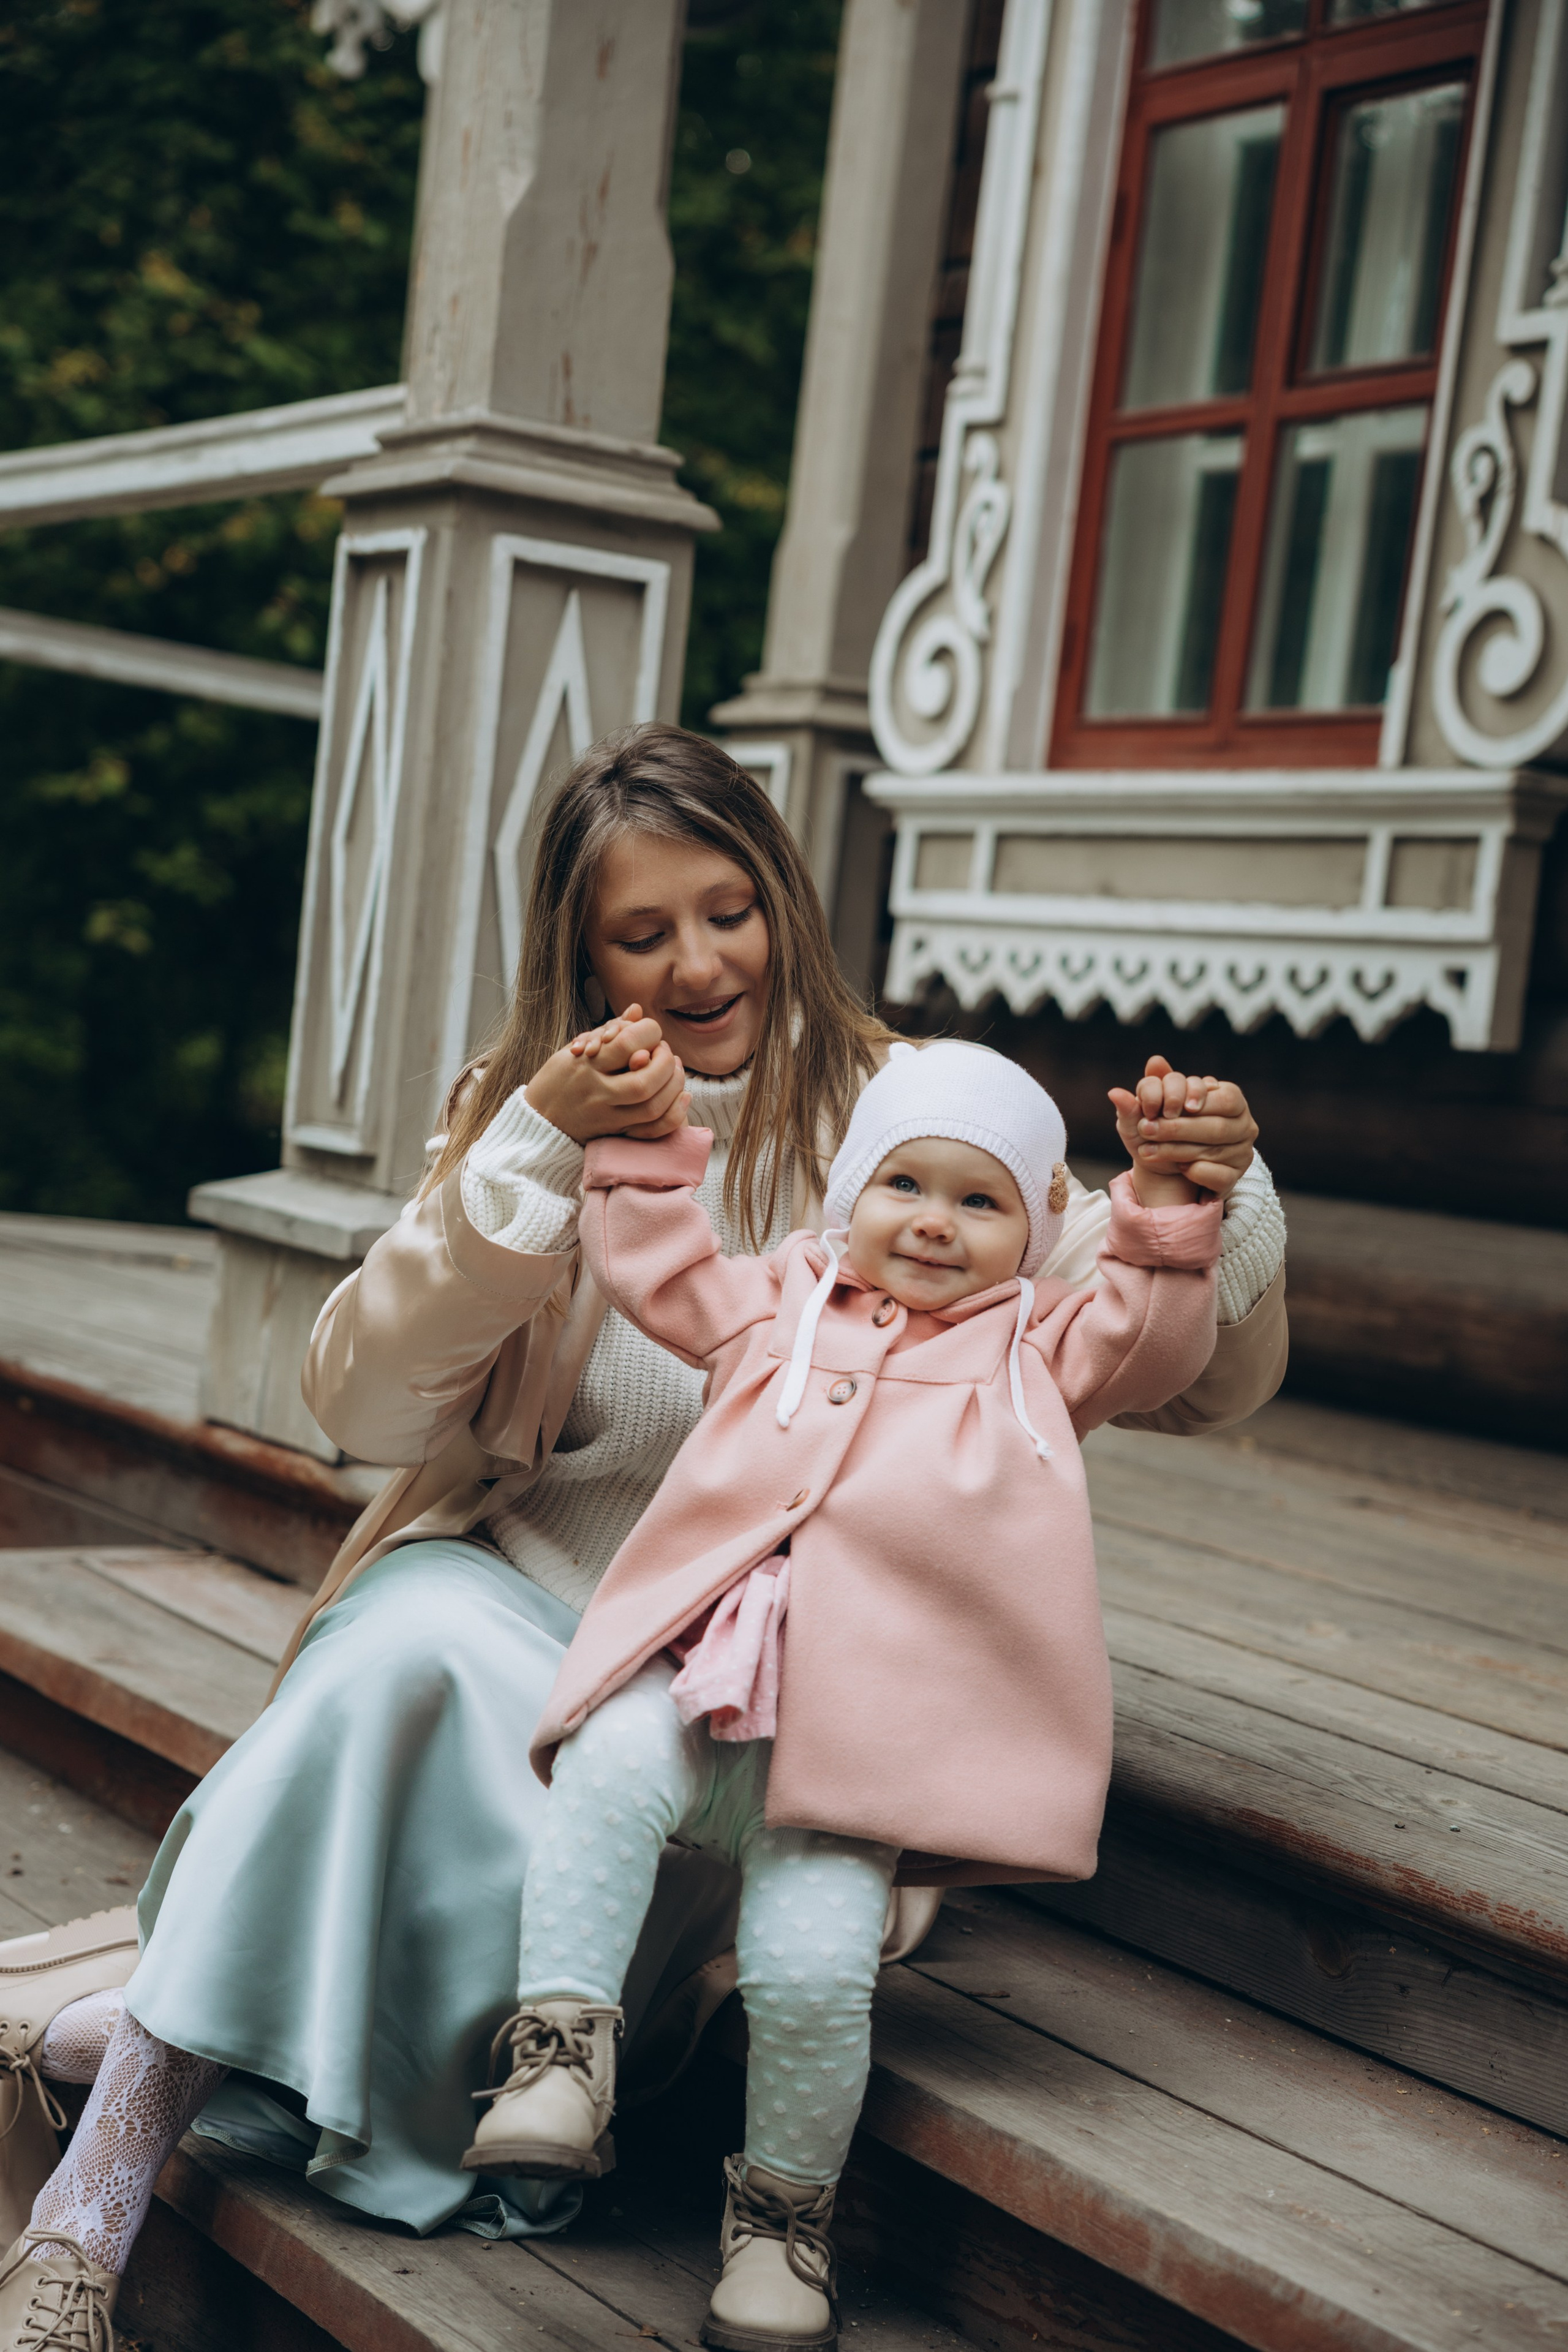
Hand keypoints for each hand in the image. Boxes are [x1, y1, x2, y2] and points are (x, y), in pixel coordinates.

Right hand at [525, 1004, 690, 1143]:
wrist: (540, 1119)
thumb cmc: (560, 1077)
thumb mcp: (575, 1048)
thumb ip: (609, 1031)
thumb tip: (637, 1010)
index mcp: (585, 1065)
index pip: (626, 1044)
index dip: (648, 1033)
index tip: (651, 1032)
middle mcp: (596, 1092)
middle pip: (645, 1080)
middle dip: (665, 1062)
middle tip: (666, 1052)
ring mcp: (607, 1117)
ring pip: (652, 1106)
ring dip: (674, 1085)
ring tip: (674, 1069)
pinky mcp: (616, 1133)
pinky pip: (652, 1131)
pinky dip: (674, 1114)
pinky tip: (683, 1096)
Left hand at [1107, 1055, 1257, 1201]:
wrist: (1168, 1168)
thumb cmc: (1164, 1128)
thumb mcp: (1154, 1107)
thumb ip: (1151, 1087)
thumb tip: (1143, 1069)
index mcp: (1232, 1100)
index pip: (1226, 1097)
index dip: (1197, 1101)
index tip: (1166, 1108)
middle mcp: (1245, 1126)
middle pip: (1218, 1126)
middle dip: (1177, 1128)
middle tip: (1146, 1129)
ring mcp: (1243, 1153)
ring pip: (1215, 1151)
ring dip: (1176, 1150)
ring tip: (1146, 1151)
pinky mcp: (1234, 1178)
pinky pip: (1219, 1177)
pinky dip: (1195, 1172)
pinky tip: (1178, 1168)